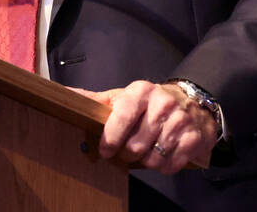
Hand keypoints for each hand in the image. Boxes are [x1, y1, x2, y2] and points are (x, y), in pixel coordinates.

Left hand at [77, 80, 216, 174]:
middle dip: (127, 154)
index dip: (111, 138)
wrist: (191, 102)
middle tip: (128, 150)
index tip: (105, 150)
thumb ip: (94, 100)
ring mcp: (180, 121)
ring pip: (153, 158)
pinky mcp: (194, 138)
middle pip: (136, 145)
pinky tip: (162, 153)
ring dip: (145, 161)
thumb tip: (62, 93)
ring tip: (146, 149)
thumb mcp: (122, 97)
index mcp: (141, 91)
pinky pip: (171, 165)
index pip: (122, 116)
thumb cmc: (148, 103)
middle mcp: (163, 103)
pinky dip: (162, 166)